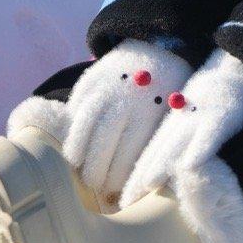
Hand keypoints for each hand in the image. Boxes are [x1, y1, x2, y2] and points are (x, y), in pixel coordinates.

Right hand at [61, 40, 193, 199]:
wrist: (159, 47)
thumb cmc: (168, 92)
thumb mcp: (170, 114)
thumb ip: (152, 142)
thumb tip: (141, 184)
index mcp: (150, 112)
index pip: (131, 155)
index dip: (122, 178)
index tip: (119, 196)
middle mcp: (125, 100)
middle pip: (105, 145)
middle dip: (99, 172)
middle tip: (96, 188)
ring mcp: (105, 89)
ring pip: (86, 128)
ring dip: (81, 155)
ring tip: (80, 172)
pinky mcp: (90, 81)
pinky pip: (76, 111)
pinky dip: (73, 134)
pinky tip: (73, 152)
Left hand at [120, 48, 242, 207]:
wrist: (238, 65)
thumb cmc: (216, 94)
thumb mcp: (189, 114)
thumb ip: (176, 136)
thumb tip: (166, 167)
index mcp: (172, 123)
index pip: (148, 153)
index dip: (133, 177)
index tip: (120, 201)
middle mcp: (180, 121)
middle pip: (156, 153)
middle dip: (139, 178)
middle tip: (123, 203)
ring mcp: (199, 117)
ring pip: (176, 144)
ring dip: (160, 165)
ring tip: (145, 186)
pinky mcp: (221, 116)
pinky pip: (208, 135)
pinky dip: (198, 150)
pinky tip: (188, 165)